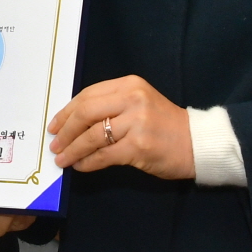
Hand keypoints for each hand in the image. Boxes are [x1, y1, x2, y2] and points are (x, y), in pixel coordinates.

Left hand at [48, 75, 194, 179]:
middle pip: (86, 112)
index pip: (88, 95)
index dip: (67, 111)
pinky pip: (104, 155)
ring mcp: (136, 123)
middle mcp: (132, 99)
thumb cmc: (165, 125)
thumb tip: (73, 122)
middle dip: (65, 130)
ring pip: (92, 135)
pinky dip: (88, 162)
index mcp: (130, 85)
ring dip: (73, 149)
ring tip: (62, 158)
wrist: (197, 143)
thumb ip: (111, 106)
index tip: (55, 124)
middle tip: (54, 143)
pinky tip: (80, 166)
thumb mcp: (139, 104)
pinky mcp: (139, 147)